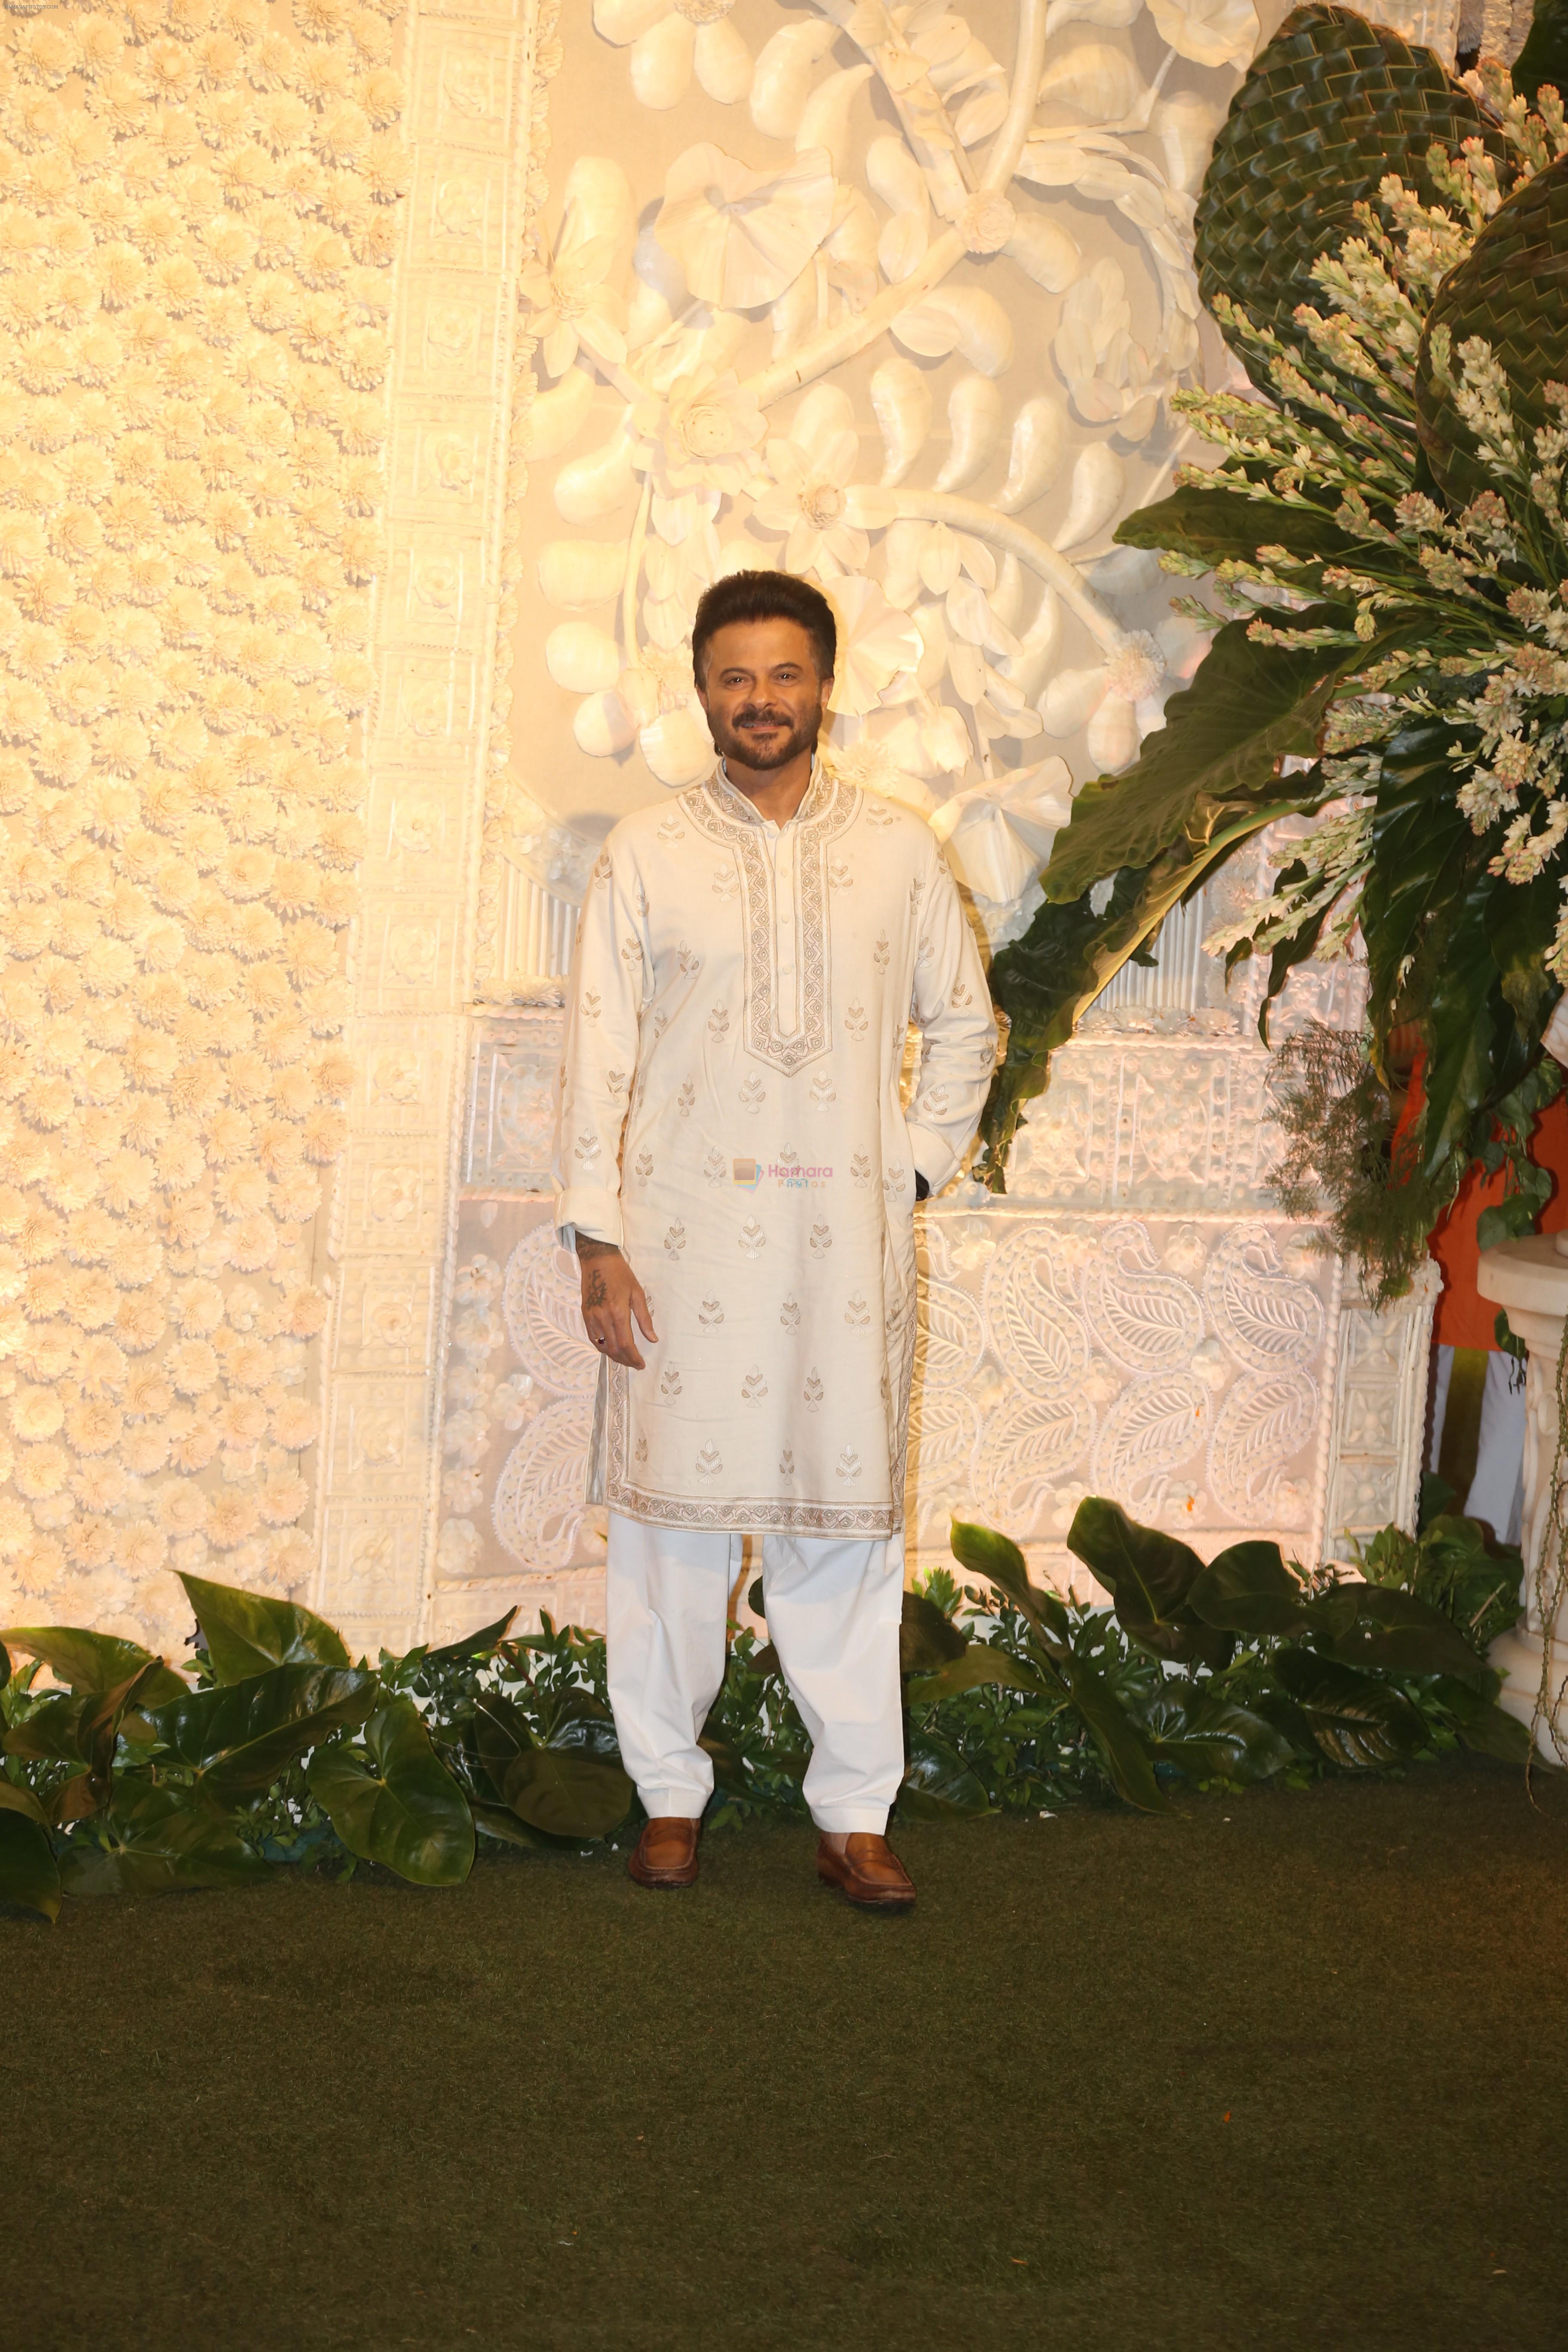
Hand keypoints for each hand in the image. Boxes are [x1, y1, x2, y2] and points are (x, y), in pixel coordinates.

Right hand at [577, 1239, 656, 1369]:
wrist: (597, 1260)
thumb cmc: (621, 1274)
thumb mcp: (638, 1293)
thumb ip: (644, 1318)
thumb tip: (652, 1338)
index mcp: (618, 1312)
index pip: (626, 1344)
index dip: (634, 1358)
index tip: (641, 1364)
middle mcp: (603, 1318)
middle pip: (614, 1349)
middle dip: (625, 1360)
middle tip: (635, 1364)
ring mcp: (591, 1317)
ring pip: (602, 1346)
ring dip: (614, 1356)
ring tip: (625, 1359)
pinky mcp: (585, 1315)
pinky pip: (593, 1338)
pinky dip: (602, 1347)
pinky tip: (610, 1349)